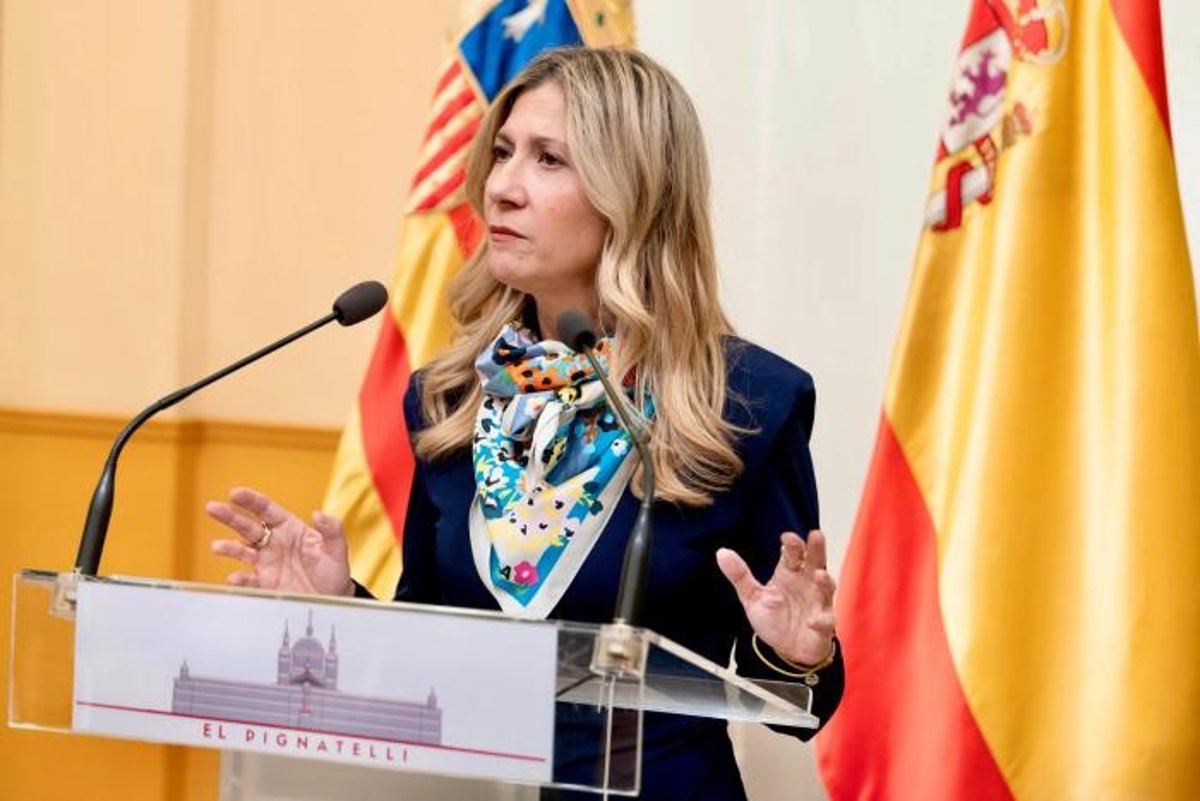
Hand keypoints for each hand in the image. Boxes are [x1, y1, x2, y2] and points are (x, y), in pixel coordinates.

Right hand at [206, 486, 352, 596]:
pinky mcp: (265, 583)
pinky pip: (249, 579)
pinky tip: (234, 578)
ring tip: (217, 547)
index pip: (267, 510)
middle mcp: (274, 542)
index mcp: (289, 528)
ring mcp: (266, 562)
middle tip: (212, 507)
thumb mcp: (337, 549)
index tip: (235, 493)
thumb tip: (318, 513)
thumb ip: (332, 530)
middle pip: (247, 526)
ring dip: (228, 547)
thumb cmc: (333, 570)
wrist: (332, 598)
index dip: (251, 501)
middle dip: (230, 516)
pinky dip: (240, 579)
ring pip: (242, 550)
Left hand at [716, 529, 835, 666]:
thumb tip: (721, 552)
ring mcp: (817, 603)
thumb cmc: (774, 619)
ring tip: (819, 575)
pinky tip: (814, 620)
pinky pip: (824, 621)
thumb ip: (739, 575)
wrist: (787, 650)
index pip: (793, 553)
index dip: (792, 544)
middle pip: (815, 562)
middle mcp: (807, 584)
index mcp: (790, 573)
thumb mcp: (752, 597)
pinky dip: (821, 620)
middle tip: (816, 535)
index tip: (786, 537)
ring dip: (824, 582)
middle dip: (817, 549)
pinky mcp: (822, 625)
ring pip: (826, 589)